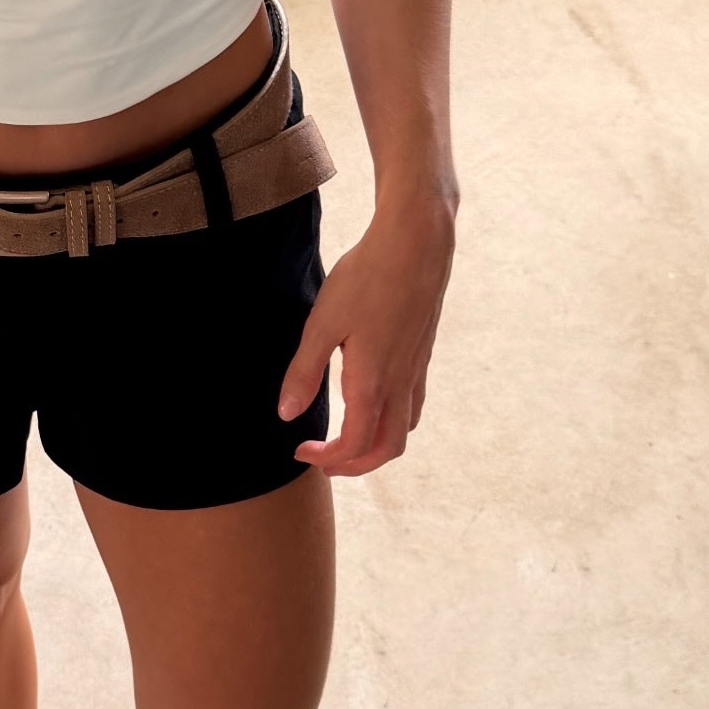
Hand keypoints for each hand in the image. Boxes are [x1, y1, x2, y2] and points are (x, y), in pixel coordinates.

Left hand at [276, 194, 455, 476]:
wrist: (416, 244)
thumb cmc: (366, 278)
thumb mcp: (322, 323)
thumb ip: (303, 372)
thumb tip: (286, 415)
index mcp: (372, 382)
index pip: (355, 445)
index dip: (327, 458)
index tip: (300, 450)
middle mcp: (400, 383)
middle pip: (387, 449)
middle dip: (355, 465)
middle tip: (323, 459)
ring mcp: (416, 370)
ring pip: (404, 429)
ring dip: (376, 446)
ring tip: (346, 438)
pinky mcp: (422, 354)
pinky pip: (412, 405)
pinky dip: (392, 421)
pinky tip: (371, 402)